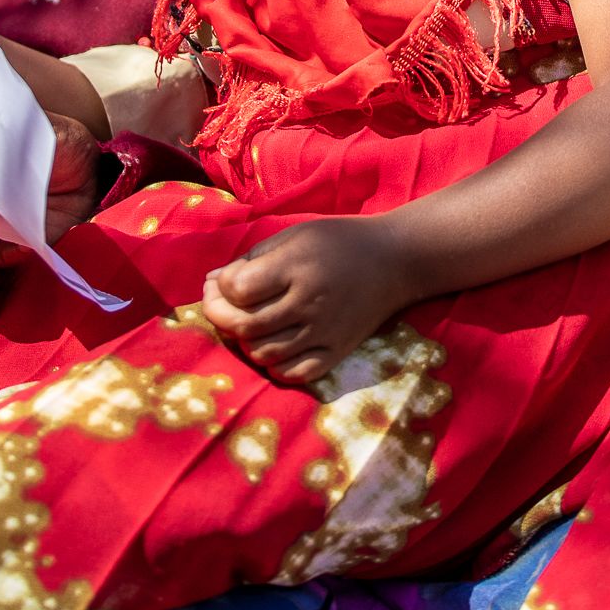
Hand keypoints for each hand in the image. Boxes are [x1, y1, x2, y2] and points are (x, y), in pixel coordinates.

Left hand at [200, 216, 417, 384]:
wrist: (395, 260)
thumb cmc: (339, 241)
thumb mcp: (295, 235)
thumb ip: (253, 259)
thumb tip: (213, 282)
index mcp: (297, 267)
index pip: (238, 289)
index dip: (220, 285)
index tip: (224, 278)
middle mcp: (309, 303)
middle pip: (245, 324)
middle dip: (219, 314)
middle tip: (218, 303)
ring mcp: (324, 332)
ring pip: (263, 353)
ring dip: (245, 340)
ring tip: (247, 322)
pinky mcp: (337, 352)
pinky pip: (294, 374)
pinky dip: (274, 365)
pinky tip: (272, 346)